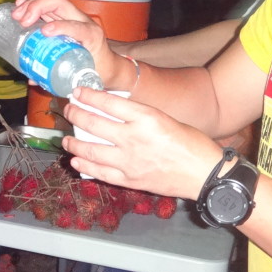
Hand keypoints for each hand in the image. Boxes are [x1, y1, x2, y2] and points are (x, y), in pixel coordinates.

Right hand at [11, 0, 122, 87]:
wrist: (108, 64)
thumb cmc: (97, 70)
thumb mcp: (82, 76)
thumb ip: (60, 80)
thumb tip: (32, 80)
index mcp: (92, 35)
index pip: (77, 26)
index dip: (61, 26)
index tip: (45, 32)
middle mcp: (83, 21)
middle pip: (60, 3)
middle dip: (38, 8)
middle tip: (22, 21)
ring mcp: (73, 17)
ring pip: (51, 2)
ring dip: (31, 5)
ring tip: (16, 15)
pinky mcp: (64, 17)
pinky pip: (47, 7)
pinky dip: (32, 5)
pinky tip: (18, 6)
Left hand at [61, 86, 223, 199]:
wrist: (205, 174)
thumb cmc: (191, 143)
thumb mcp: (165, 118)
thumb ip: (139, 116)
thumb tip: (113, 112)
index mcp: (145, 117)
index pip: (108, 102)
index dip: (88, 96)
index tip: (77, 92)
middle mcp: (133, 137)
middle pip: (93, 124)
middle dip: (76, 114)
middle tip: (68, 110)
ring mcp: (129, 161)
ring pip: (91, 150)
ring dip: (74, 143)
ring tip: (66, 139)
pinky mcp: (130, 180)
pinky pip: (101, 172)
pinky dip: (85, 166)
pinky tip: (76, 162)